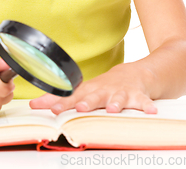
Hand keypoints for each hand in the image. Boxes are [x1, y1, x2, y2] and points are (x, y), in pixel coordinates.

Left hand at [29, 63, 156, 114]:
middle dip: (87, 102)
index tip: (49, 108)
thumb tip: (33, 105)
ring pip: (118, 98)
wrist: (134, 74)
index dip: (60, 102)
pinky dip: (147, 106)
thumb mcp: (83, 91)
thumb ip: (59, 99)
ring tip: (113, 109)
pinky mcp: (138, 96)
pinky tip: (151, 112)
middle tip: (80, 108)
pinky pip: (144, 102)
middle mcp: (104, 91)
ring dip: (115, 103)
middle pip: (94, 97)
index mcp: (89, 91)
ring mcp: (121, 93)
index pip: (71, 97)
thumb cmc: (103, 86)